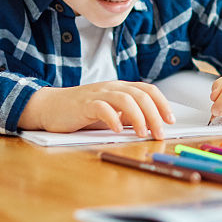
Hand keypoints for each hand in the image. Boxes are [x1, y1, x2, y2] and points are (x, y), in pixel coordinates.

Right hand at [18, 81, 175, 139]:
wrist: (50, 107)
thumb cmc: (82, 112)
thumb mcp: (111, 113)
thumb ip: (128, 116)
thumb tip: (151, 126)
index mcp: (121, 88)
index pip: (148, 90)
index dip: (162, 104)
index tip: (170, 121)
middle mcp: (112, 87)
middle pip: (141, 95)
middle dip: (155, 115)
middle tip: (159, 133)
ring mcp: (98, 94)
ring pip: (126, 99)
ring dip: (138, 117)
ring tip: (142, 133)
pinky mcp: (84, 104)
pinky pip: (102, 108)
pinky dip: (112, 118)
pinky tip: (117, 130)